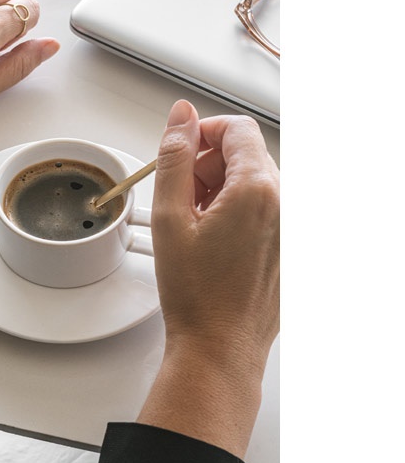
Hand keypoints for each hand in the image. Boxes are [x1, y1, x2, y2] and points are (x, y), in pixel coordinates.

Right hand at [138, 99, 279, 456]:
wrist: (220, 346)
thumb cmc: (196, 293)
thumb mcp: (169, 217)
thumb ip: (174, 157)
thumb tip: (180, 116)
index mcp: (259, 189)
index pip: (236, 128)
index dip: (201, 134)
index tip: (179, 154)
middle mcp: (287, 204)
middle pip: (247, 154)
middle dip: (209, 165)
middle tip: (179, 199)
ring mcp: (293, 227)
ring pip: (255, 181)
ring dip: (222, 190)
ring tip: (194, 225)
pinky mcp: (291, 246)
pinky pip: (266, 209)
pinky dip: (238, 212)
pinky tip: (213, 242)